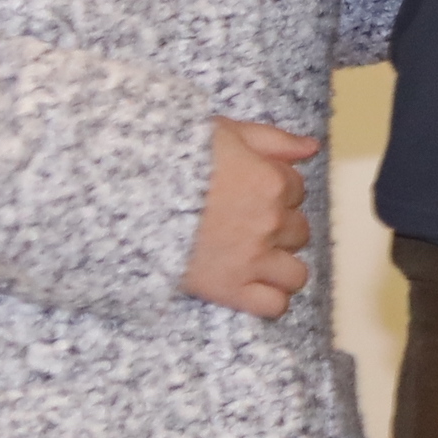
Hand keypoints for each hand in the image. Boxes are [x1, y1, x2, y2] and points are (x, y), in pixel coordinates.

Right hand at [181, 118, 319, 318]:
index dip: (275, 189)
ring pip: (295, 272)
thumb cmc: (171, 159)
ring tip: (252, 259)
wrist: (125, 197)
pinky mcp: (228, 289)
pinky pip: (274, 305)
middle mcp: (269, 222)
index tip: (247, 192)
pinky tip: (252, 287)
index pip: (297, 190)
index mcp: (271, 182)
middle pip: (298, 230)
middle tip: (243, 224)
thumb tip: (312, 148)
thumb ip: (273, 140)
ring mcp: (251, 258)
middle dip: (277, 226)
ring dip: (280, 265)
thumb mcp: (225, 132)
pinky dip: (270, 299)